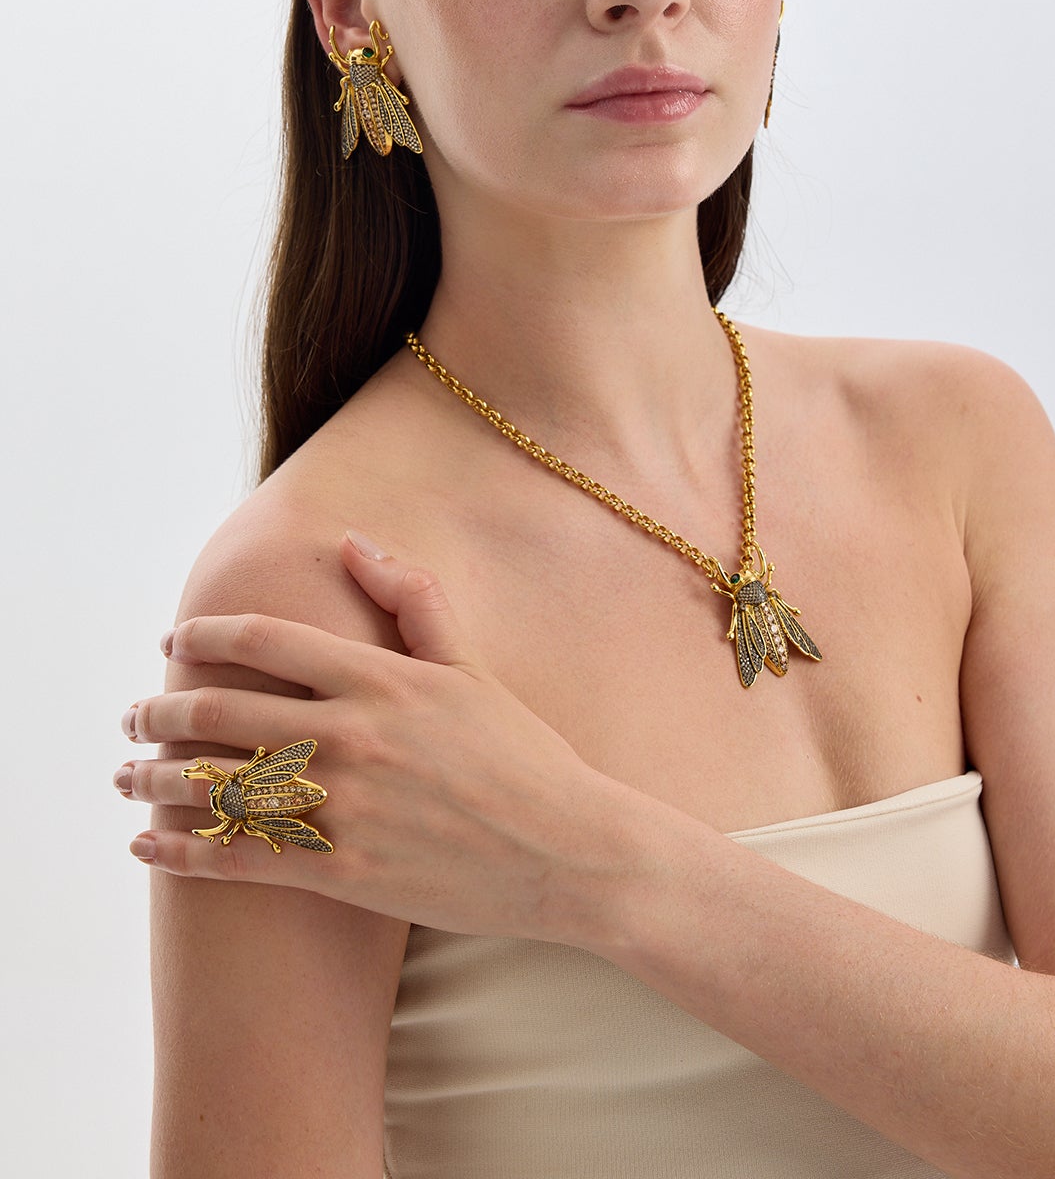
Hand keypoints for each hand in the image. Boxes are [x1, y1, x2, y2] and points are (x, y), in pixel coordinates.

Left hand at [115, 532, 629, 943]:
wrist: (566, 851)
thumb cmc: (522, 755)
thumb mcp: (471, 666)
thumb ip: (413, 599)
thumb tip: (355, 542)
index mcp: (380, 679)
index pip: (265, 641)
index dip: (205, 637)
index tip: (173, 643)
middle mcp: (352, 737)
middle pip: (221, 711)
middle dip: (160, 711)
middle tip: (133, 716)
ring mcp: (343, 808)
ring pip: (217, 788)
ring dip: (155, 780)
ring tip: (127, 775)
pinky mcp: (342, 873)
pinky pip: (238, 861)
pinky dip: (181, 853)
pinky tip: (148, 847)